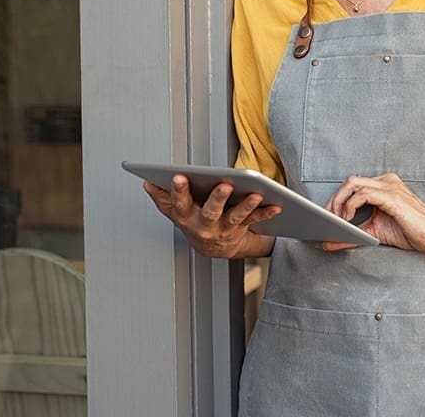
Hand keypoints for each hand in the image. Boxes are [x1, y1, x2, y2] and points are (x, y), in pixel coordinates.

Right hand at [143, 175, 280, 257]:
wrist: (214, 249)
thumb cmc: (194, 221)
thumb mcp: (176, 211)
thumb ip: (163, 197)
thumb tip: (148, 182)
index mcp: (186, 216)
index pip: (180, 203)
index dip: (178, 190)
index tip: (179, 176)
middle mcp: (205, 225)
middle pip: (210, 211)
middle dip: (217, 198)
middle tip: (224, 184)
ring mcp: (224, 229)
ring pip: (235, 217)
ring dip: (246, 206)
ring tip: (257, 195)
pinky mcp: (241, 229)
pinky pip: (255, 220)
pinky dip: (266, 213)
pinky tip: (276, 205)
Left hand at [324, 173, 424, 252]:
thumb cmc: (412, 231)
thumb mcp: (375, 233)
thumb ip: (353, 235)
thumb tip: (328, 242)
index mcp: (384, 186)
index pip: (352, 185)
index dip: (336, 199)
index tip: (325, 217)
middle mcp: (386, 181)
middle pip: (349, 181)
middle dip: (333, 200)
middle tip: (326, 220)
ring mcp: (389, 187)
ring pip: (352, 184)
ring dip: (338, 202)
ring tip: (336, 221)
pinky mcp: (392, 196)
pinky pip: (363, 195)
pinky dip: (350, 206)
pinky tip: (348, 220)